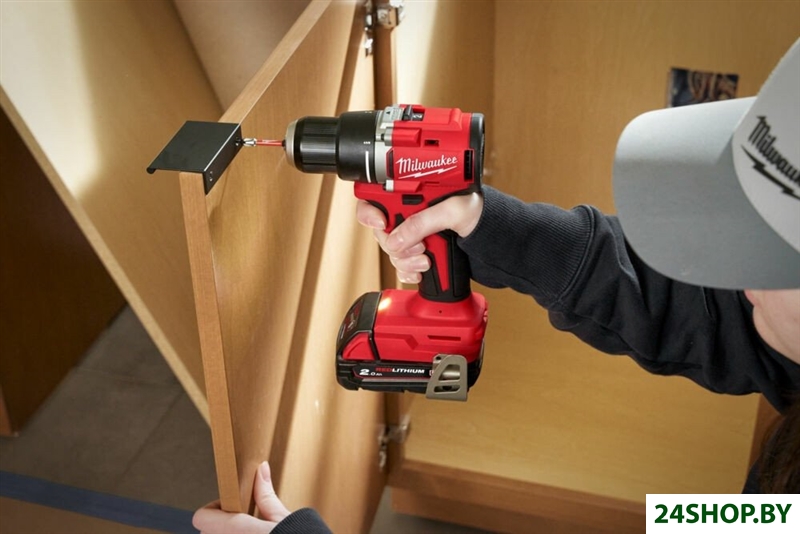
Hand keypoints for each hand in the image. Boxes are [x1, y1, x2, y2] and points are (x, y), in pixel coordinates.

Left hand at [193, 461, 290, 533]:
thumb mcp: (281, 517)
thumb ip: (265, 494)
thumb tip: (261, 468)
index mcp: (233, 530)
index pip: (201, 517)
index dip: (214, 508)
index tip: (233, 506)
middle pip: (208, 532)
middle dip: (222, 525)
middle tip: (244, 522)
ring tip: (248, 532)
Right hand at [356, 193, 483, 283]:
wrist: (499, 240)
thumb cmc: (483, 213)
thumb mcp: (454, 211)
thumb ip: (423, 221)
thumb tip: (397, 238)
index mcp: (416, 192)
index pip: (376, 196)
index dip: (371, 210)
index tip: (382, 223)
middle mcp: (411, 212)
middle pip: (381, 230)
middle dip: (394, 242)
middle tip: (418, 246)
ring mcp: (415, 234)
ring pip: (391, 251)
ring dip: (405, 260)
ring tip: (426, 260)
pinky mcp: (420, 253)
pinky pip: (401, 266)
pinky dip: (409, 272)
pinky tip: (424, 270)